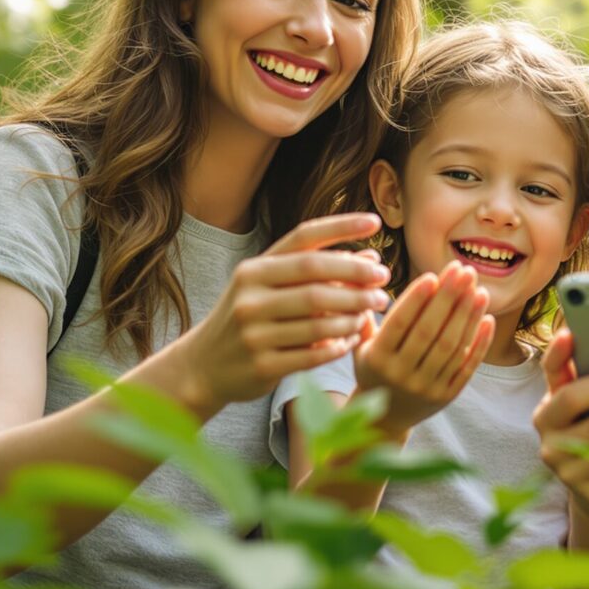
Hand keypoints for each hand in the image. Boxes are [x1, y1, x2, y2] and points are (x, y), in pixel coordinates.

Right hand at [169, 212, 391, 413]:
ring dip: (353, 315)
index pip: (303, 238)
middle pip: (316, 280)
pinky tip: (352, 339)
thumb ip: (315, 272)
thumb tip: (370, 257)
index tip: (375, 223)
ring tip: (371, 312)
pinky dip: (339, 346)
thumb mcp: (270, 288)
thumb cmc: (249, 318)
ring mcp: (254, 332)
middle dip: (357, 279)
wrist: (204, 366)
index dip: (341, 228)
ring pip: (319, 321)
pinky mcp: (263, 365)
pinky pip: (314, 354)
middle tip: (384, 282)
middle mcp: (250, 296)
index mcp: (254, 269)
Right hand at [353, 260, 494, 433]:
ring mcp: (425, 387)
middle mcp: (401, 375)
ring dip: (468, 316)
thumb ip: (366, 318)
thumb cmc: (375, 370)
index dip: (416, 298)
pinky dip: (479, 344)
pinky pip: (466, 368)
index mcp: (377, 359)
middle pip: (429, 331)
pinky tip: (488, 319)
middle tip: (463, 271)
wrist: (386, 417)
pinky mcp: (446, 397)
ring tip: (480, 290)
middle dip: (448, 298)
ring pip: (450, 347)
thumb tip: (365, 280)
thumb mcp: (360, 348)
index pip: (399, 323)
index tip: (433, 275)